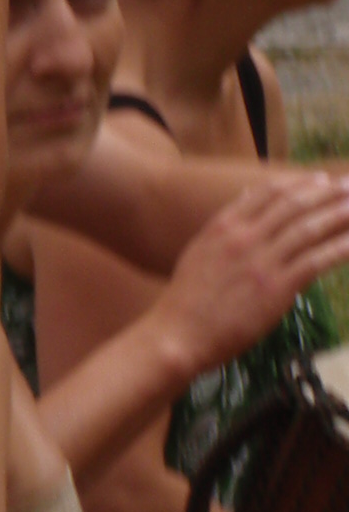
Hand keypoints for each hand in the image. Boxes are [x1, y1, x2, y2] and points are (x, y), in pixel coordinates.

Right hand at [155, 173, 348, 381]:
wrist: (178, 332)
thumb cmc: (187, 297)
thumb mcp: (200, 249)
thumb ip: (226, 222)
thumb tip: (247, 195)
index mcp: (224, 225)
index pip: (268, 192)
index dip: (299, 183)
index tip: (321, 179)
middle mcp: (244, 237)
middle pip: (293, 205)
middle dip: (325, 193)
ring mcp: (261, 262)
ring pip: (308, 229)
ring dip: (337, 215)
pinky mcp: (276, 289)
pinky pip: (315, 262)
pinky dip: (339, 249)